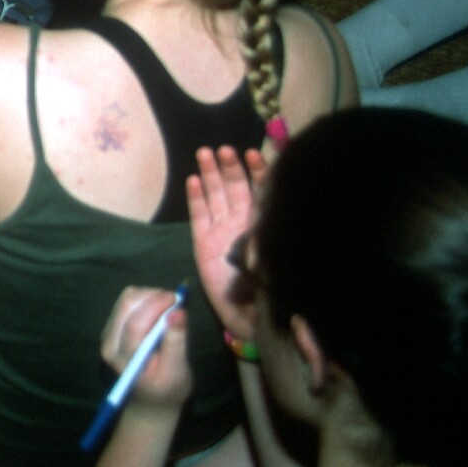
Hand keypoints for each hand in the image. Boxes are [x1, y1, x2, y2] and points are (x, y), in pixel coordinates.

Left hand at [101, 288, 192, 410]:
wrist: (151, 401)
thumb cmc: (167, 389)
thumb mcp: (177, 371)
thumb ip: (176, 341)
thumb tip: (179, 312)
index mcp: (124, 359)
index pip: (135, 324)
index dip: (156, 305)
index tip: (178, 299)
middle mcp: (109, 344)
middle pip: (126, 304)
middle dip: (152, 296)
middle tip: (175, 301)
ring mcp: (107, 334)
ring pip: (125, 299)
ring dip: (148, 296)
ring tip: (168, 307)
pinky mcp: (111, 328)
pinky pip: (125, 303)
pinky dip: (144, 300)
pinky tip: (158, 311)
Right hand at [187, 146, 267, 342]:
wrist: (249, 317)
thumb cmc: (269, 288)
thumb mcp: (274, 258)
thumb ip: (265, 236)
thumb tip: (267, 211)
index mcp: (262, 224)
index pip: (261, 191)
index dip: (258, 172)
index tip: (254, 155)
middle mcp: (242, 223)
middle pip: (236, 188)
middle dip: (231, 167)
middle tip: (225, 149)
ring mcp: (221, 231)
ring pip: (216, 196)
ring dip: (211, 174)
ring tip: (205, 153)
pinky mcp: (203, 242)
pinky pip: (198, 215)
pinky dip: (196, 198)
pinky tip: (193, 180)